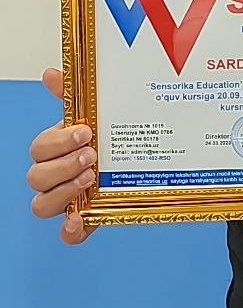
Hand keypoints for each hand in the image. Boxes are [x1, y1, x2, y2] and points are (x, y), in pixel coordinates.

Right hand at [26, 68, 94, 243]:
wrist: (141, 158)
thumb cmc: (110, 136)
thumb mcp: (98, 111)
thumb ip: (73, 93)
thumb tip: (51, 73)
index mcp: (56, 148)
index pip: (39, 148)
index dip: (58, 143)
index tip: (85, 131)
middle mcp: (55, 175)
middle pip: (36, 177)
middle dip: (63, 165)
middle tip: (92, 154)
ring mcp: (67, 199)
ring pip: (41, 204)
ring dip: (63, 191)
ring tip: (91, 177)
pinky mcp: (84, 221)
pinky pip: (66, 234)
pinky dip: (69, 230)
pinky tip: (80, 219)